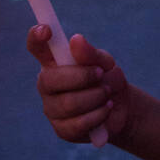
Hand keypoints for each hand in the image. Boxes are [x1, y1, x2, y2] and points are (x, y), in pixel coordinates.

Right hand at [27, 26, 133, 143]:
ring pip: (68, 103)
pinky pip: (78, 123)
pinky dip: (98, 114)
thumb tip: (76, 41)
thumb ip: (90, 53)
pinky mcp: (62, 130)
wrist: (122, 108)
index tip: (47, 30)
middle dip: (81, 76)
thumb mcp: (104, 62)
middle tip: (100, 75)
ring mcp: (52, 109)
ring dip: (95, 96)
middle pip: (50, 79)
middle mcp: (47, 85)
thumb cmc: (107, 79)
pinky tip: (106, 108)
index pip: (37, 47)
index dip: (36, 37)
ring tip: (107, 93)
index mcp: (53, 62)